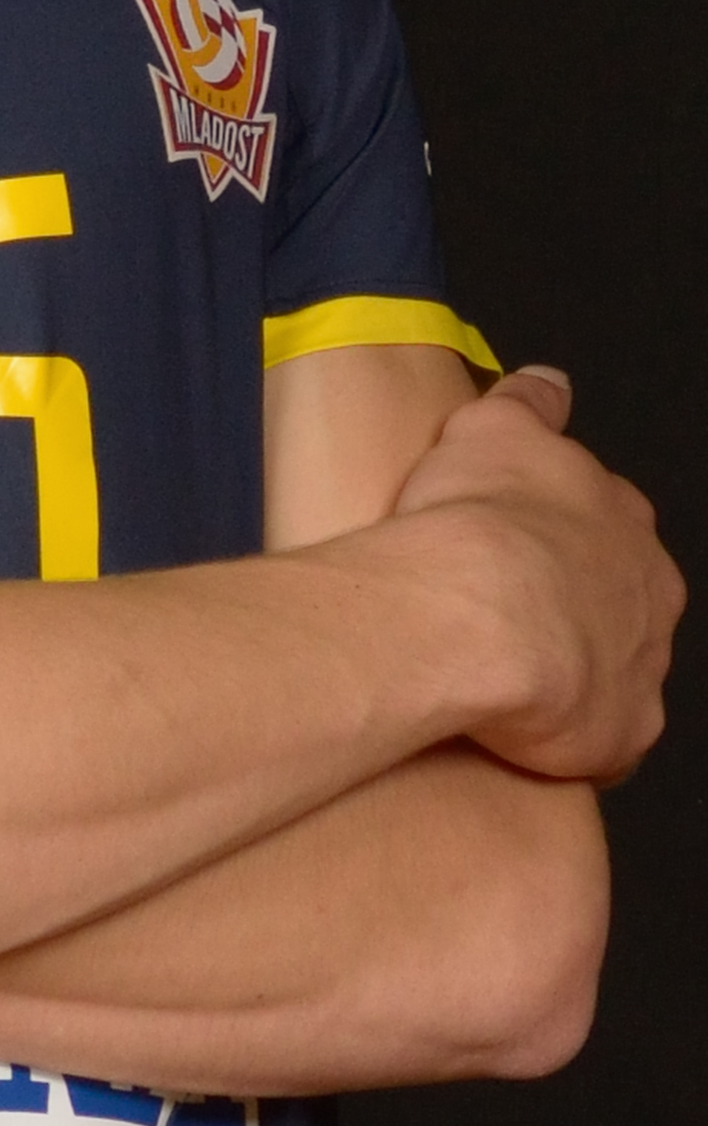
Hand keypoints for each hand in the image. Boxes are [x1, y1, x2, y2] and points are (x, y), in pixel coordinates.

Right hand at [393, 365, 684, 783]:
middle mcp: (649, 593)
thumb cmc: (479, 519)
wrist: (477, 616)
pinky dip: (565, 737)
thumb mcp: (492, 426)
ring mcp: (643, 668)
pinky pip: (601, 741)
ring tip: (502, 674)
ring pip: (615, 672)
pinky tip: (516, 729)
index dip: (559, 535)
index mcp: (623, 521)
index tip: (515, 543)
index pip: (605, 526)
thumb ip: (529, 401)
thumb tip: (548, 384)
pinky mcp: (622, 734)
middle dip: (576, 606)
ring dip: (572, 674)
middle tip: (507, 610)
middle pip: (620, 600)